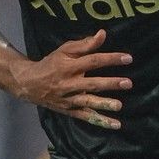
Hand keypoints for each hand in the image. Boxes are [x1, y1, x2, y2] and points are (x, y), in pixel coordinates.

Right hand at [11, 29, 132, 130]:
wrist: (29, 83)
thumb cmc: (51, 63)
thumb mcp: (64, 50)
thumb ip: (85, 44)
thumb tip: (103, 34)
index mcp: (68, 66)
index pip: (92, 61)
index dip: (110, 59)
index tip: (128, 58)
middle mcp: (68, 83)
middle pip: (91, 83)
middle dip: (110, 84)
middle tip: (128, 83)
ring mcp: (69, 99)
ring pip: (87, 102)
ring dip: (104, 104)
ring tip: (119, 106)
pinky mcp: (69, 110)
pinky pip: (86, 116)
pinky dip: (100, 121)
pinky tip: (115, 124)